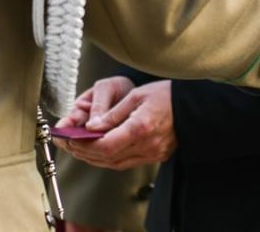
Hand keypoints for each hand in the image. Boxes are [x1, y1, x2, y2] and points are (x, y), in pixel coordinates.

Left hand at [61, 80, 175, 169]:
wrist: (191, 106)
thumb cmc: (165, 95)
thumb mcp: (136, 95)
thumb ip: (112, 114)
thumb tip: (91, 127)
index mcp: (140, 128)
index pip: (105, 146)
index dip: (84, 145)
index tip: (70, 139)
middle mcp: (146, 145)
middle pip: (107, 158)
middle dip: (84, 152)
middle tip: (68, 144)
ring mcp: (152, 154)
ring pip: (116, 163)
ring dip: (95, 158)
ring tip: (79, 148)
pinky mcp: (155, 156)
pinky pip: (127, 162)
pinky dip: (110, 158)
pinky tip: (100, 151)